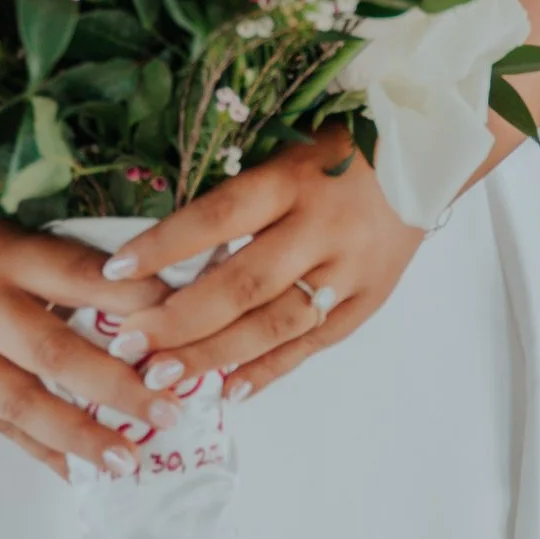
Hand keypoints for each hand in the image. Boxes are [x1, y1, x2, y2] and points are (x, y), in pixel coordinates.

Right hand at [0, 215, 180, 479]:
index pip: (77, 276)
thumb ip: (59, 252)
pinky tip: (79, 472)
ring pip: (22, 404)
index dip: (132, 298)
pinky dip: (40, 449)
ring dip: (79, 437)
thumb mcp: (0, 216)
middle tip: (170, 409)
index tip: (185, 316)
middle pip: (55, 353)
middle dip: (116, 386)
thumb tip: (143, 280)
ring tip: (129, 462)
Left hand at [111, 128, 425, 403]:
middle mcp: (323, 227)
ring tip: (165, 377)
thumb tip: (166, 252)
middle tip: (129, 346)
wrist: (426, 157)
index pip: (219, 215)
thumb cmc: (337, 149)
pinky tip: (229, 389)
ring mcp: (351, 269)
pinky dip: (270, 369)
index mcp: (293, 179)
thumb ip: (238, 198)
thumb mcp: (286, 151)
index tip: (113, 272)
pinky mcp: (371, 299)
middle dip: (180, 321)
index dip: (165, 245)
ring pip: (276, 323)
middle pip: (243, 283)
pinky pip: (315, 342)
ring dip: (216, 355)